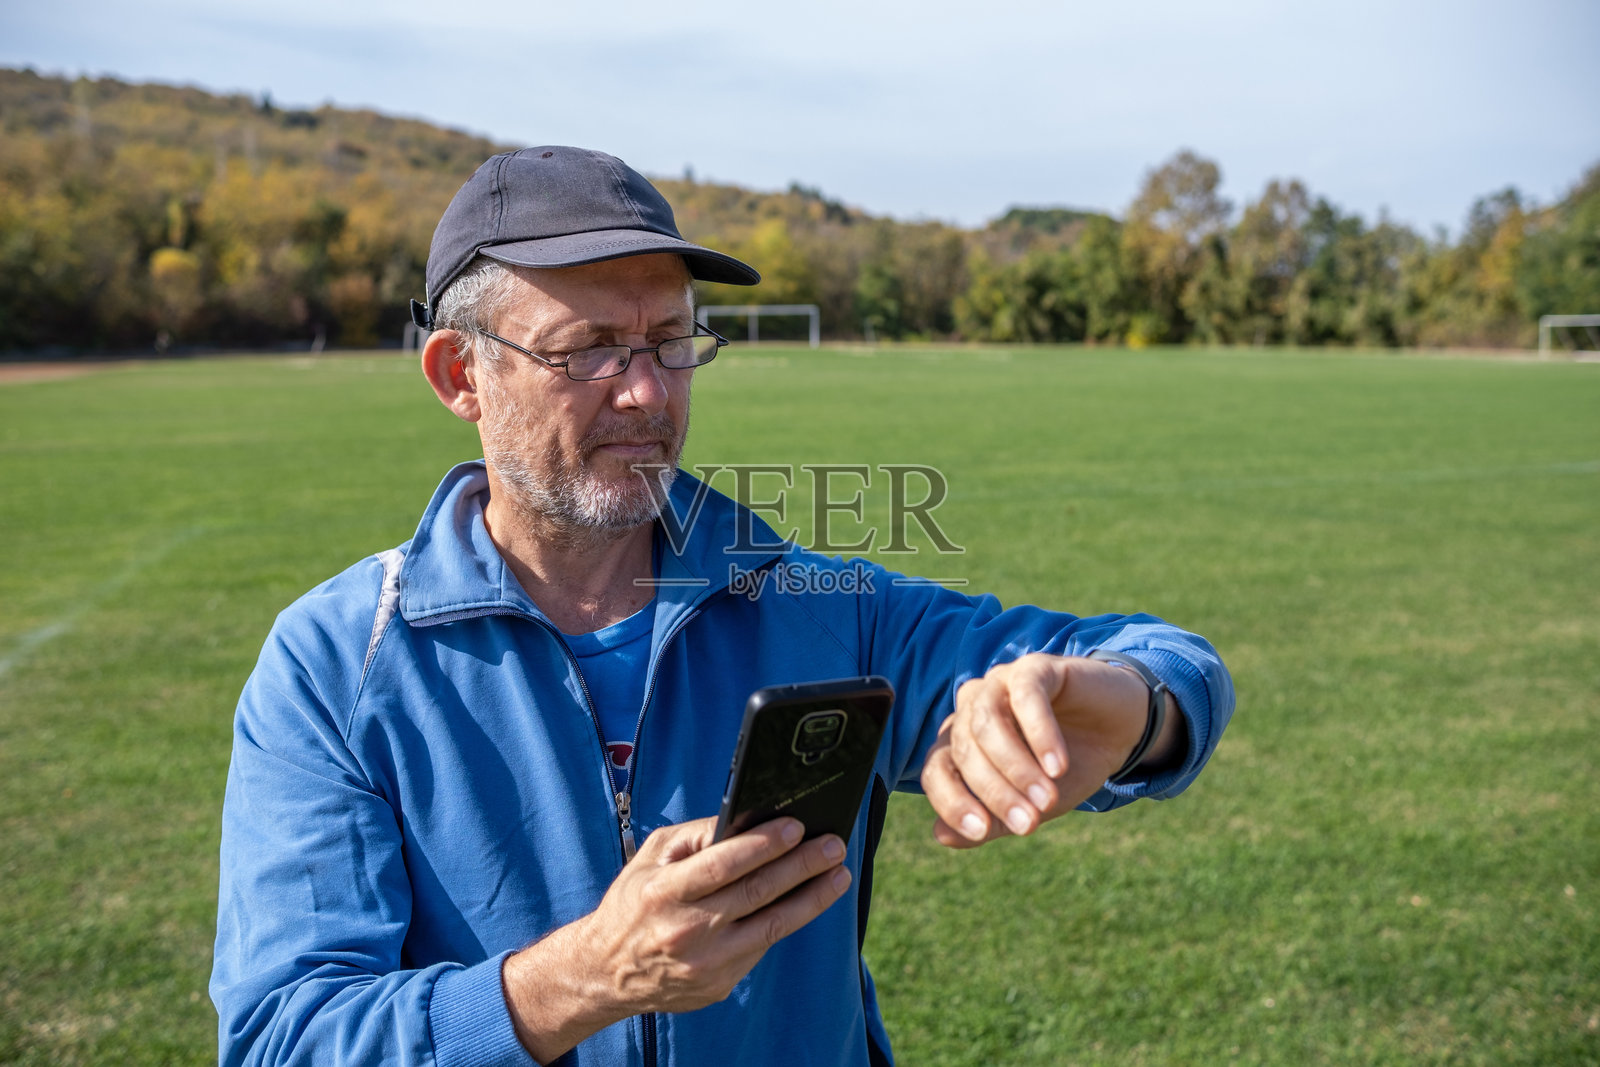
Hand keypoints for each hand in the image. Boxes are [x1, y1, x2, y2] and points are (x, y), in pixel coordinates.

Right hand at [502, 815, 849, 1061]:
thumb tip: (744, 819)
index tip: (796, 826)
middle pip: (756, 893)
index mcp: (664, 892)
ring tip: (839, 874)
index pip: (722, 864)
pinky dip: (787, 920)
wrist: (607, 972)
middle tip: (833, 845)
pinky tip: (807, 900)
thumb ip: (695, 836)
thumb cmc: (634, 902)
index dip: (763, 844)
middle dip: (801, 865)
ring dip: (812, 897)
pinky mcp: (719, 984)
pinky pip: (761, 946)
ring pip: (772, 925)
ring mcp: (706, 963)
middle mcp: (685, 930)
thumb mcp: (650, 858)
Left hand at [920, 653, 1162, 848]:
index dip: (952, 803)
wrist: (1119, 733)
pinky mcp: (1033, 668)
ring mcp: (999, 684)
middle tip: (1029, 823)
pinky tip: (1057, 765)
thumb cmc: (1067, 770)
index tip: (983, 831)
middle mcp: (971, 710)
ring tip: (1047, 799)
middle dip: (995, 792)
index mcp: (961, 743)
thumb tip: (941, 836)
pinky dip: (1039, 734)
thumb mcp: (1031, 806)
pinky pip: (1025, 696)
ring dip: (1016, 767)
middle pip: (964, 751)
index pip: (936, 771)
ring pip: (987, 723)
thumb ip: (991, 822)